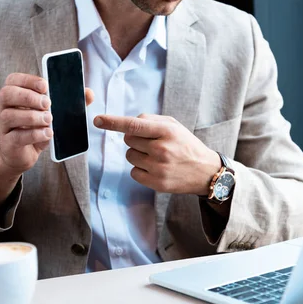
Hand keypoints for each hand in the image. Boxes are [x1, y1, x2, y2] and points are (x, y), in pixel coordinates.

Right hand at [0, 73, 93, 206]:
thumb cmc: (37, 128)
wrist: (24, 154)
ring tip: (49, 119)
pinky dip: (34, 134)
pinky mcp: (8, 143)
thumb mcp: (52, 113)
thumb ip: (69, 102)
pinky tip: (48, 133)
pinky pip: (17, 136)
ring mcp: (4, 126)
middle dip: (28, 97)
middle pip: (7, 94)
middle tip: (48, 103)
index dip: (28, 80)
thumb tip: (89, 93)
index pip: (13, 79)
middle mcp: (5, 107)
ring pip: (10, 116)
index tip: (45, 86)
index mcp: (14, 94)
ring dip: (32, 116)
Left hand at [94, 113, 220, 194]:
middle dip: (135, 139)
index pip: (134, 124)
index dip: (113, 122)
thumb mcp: (174, 126)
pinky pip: (133, 172)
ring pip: (129, 156)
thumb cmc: (186, 145)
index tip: (97, 120)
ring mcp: (158, 168)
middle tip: (152, 144)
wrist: (205, 172)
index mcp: (166, 131)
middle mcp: (162, 149)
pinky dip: (140, 169)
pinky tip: (155, 168)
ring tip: (156, 157)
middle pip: (128, 140)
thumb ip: (151, 121)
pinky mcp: (156, 183)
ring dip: (138, 155)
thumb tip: (128, 123)